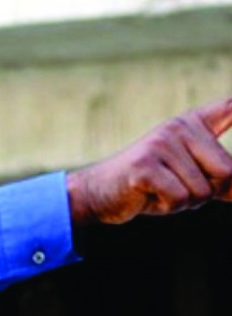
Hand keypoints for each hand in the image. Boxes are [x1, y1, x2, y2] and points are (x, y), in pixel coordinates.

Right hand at [67, 97, 231, 225]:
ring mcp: (159, 144)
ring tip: (158, 191)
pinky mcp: (144, 166)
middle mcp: (178, 127)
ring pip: (201, 192)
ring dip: (183, 203)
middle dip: (207, 193)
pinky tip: (147, 195)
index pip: (229, 108)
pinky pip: (179, 198)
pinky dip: (166, 207)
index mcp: (191, 123)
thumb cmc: (148, 185)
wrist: (97, 192)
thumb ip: (220, 178)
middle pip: (227, 173)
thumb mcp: (189, 176)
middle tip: (175, 187)